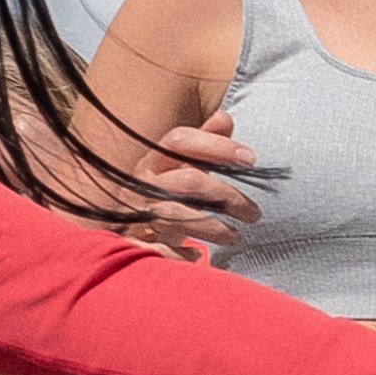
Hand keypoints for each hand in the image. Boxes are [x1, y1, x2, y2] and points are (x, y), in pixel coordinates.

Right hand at [124, 113, 271, 254]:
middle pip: (189, 181)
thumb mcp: (177, 169)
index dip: (216, 145)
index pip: (180, 141)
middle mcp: (140, 183)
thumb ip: (202, 144)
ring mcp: (134, 212)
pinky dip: (180, 255)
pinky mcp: (132, 242)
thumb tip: (225, 118)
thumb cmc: (158, 197)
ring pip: (178, 215)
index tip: (250, 158)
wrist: (121, 233)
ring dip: (214, 227)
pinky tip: (195, 257)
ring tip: (235, 236)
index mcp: (151, 160)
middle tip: (254, 214)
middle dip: (228, 196)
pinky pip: (159, 249)